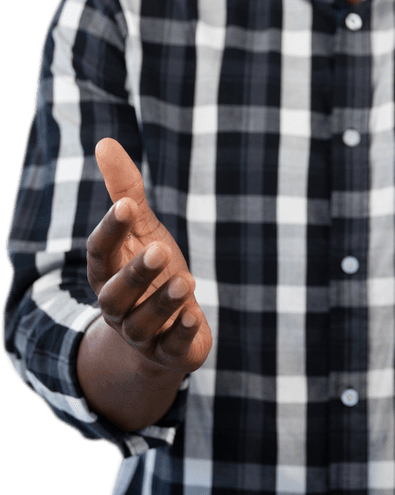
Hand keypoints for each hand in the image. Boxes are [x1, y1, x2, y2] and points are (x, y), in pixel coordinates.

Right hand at [86, 138, 211, 373]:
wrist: (163, 332)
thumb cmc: (150, 270)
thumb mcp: (142, 229)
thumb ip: (126, 190)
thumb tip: (105, 142)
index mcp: (108, 273)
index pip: (99, 253)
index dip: (109, 231)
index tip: (124, 206)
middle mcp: (118, 306)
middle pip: (115, 293)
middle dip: (135, 272)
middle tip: (159, 249)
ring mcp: (142, 333)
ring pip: (143, 322)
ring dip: (162, 302)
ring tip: (185, 280)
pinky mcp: (169, 352)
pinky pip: (170, 347)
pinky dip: (180, 333)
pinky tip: (194, 317)